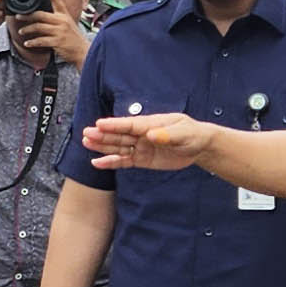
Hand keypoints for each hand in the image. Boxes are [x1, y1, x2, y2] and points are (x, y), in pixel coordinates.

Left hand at [9, 1, 83, 67]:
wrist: (83, 51)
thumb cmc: (73, 38)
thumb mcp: (67, 24)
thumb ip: (56, 19)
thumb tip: (41, 16)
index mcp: (64, 15)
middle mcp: (62, 21)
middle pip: (40, 15)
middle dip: (27, 16)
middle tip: (18, 17)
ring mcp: (60, 31)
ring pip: (38, 27)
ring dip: (27, 30)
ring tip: (21, 32)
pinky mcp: (57, 42)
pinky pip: (41, 41)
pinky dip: (32, 42)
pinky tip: (27, 43)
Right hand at [82, 111, 214, 169]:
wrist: (199, 146)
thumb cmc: (192, 134)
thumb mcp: (184, 133)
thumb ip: (168, 134)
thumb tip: (151, 135)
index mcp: (151, 124)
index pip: (130, 125)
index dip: (115, 125)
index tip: (100, 124)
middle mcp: (142, 134)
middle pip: (119, 135)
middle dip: (103, 135)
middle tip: (86, 133)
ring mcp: (141, 147)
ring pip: (118, 147)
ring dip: (102, 146)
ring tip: (86, 143)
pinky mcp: (142, 159)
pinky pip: (124, 161)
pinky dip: (111, 162)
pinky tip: (98, 163)